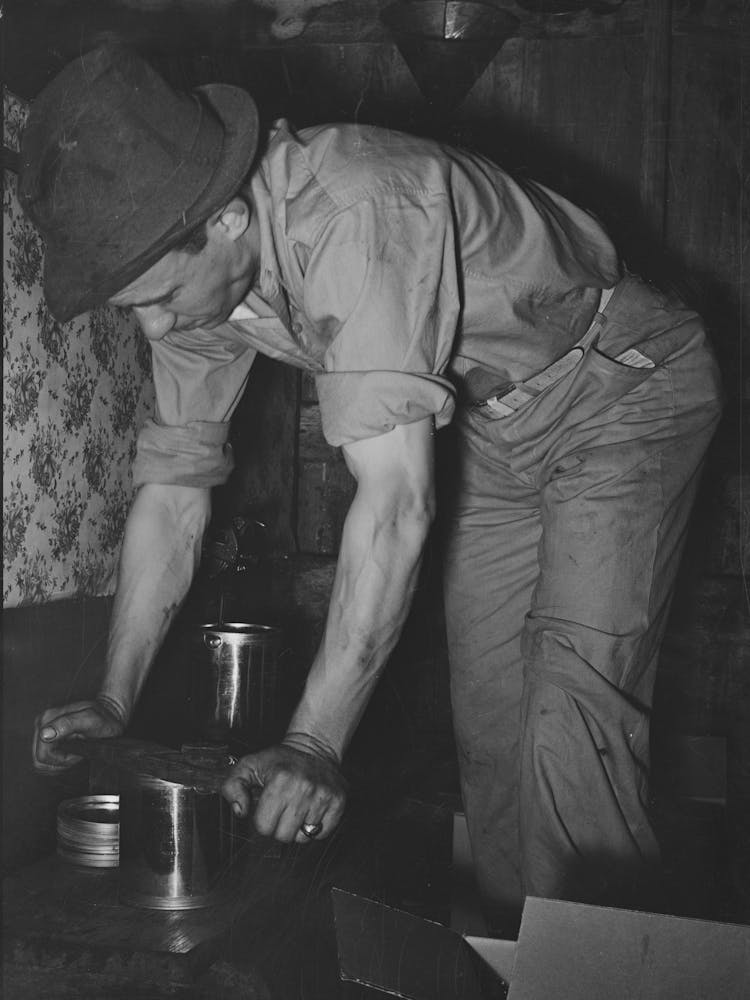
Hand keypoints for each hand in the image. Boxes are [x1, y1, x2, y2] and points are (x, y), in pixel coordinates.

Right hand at [32, 696, 125, 772]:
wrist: (111, 717)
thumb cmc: (104, 718)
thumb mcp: (91, 719)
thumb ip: (68, 724)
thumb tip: (45, 734)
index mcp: (48, 717)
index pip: (43, 753)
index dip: (62, 758)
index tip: (78, 751)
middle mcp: (43, 723)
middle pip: (40, 758)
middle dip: (61, 761)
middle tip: (79, 751)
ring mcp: (44, 732)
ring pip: (41, 761)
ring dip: (60, 762)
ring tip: (76, 751)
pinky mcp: (48, 740)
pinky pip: (46, 760)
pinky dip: (59, 761)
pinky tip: (72, 752)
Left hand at [222, 738, 346, 843]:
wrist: (314, 747)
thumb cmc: (280, 760)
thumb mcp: (249, 766)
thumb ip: (232, 787)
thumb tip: (241, 811)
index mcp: (279, 781)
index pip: (264, 826)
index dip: (262, 819)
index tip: (267, 807)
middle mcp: (303, 788)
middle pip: (283, 836)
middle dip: (279, 825)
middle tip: (282, 808)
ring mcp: (323, 796)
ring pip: (302, 837)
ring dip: (297, 827)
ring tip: (297, 808)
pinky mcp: (338, 802)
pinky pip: (321, 833)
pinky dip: (315, 828)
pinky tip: (310, 811)